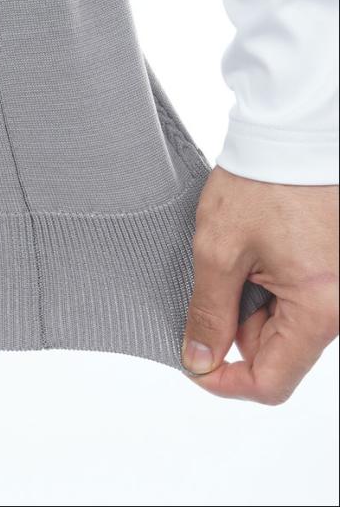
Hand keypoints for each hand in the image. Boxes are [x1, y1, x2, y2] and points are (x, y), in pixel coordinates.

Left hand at [182, 166, 338, 403]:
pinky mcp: (328, 273)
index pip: (272, 381)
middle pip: (275, 354)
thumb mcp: (218, 251)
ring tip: (230, 260)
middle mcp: (338, 305)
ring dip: (244, 306)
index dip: (226, 381)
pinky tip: (245, 257)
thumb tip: (200, 359)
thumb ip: (209, 312)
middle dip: (231, 332)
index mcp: (319, 307)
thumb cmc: (261, 183)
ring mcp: (335, 289)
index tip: (193, 363)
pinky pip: (291, 302)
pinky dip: (259, 289)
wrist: (291, 137)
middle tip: (207, 286)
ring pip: (280, 327)